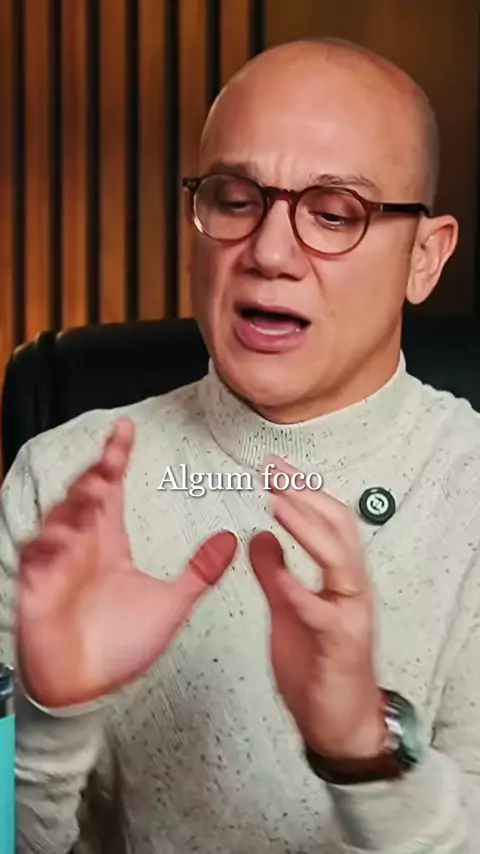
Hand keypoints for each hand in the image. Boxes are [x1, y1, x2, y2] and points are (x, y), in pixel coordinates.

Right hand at [17, 418, 236, 707]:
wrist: (87, 688)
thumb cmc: (122, 645)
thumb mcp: (170, 604)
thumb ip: (199, 572)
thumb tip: (230, 539)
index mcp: (108, 543)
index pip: (111, 489)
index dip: (116, 457)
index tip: (127, 428)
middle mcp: (81, 546)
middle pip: (83, 495)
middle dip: (95, 476)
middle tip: (110, 468)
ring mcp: (56, 565)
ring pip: (58, 518)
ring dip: (75, 506)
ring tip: (95, 501)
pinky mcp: (37, 588)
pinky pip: (36, 556)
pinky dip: (50, 544)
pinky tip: (67, 542)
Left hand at [249, 457, 384, 760]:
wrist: (339, 722)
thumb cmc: (318, 664)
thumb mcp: (287, 608)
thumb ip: (274, 572)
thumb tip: (259, 535)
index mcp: (339, 576)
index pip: (327, 519)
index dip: (303, 491)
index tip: (275, 467)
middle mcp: (350, 588)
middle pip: (338, 527)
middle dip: (306, 495)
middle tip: (274, 472)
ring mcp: (350, 615)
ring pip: (339, 560)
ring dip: (308, 528)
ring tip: (279, 503)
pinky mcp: (340, 646)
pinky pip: (322, 614)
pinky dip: (301, 592)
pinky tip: (280, 577)